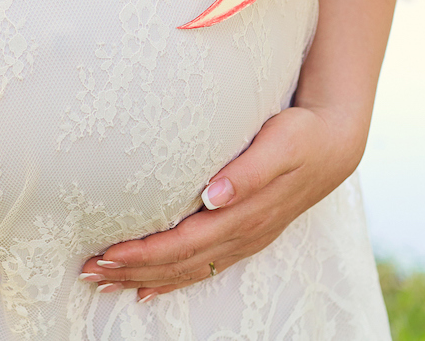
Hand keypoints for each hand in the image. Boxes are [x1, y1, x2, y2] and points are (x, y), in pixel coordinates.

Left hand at [79, 106, 363, 300]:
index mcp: (244, 216)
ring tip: (105, 282)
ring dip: (144, 278)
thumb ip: (248, 171)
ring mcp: (244, 240)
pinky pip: (203, 268)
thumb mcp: (280, 144)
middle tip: (88, 272)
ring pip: (187, 270)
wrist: (335, 144)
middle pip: (178, 264)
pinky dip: (172, 280)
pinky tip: (147, 289)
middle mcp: (241, 236)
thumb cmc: (302, 136)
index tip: (107, 253)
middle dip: (132, 271)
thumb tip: (213, 195)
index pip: (183, 243)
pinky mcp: (245, 236)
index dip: (144, 253)